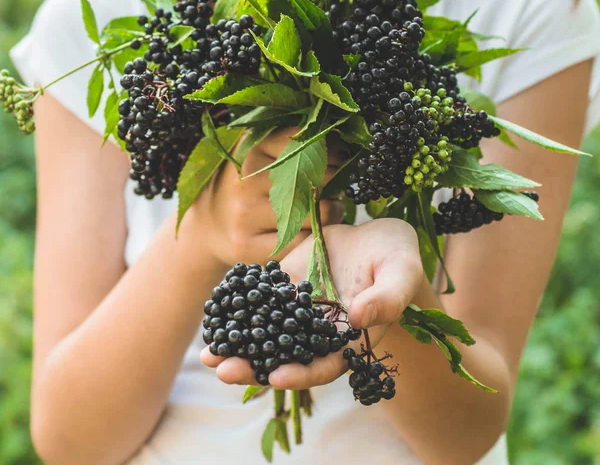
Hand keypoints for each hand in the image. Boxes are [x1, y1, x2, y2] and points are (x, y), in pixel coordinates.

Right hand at [182, 128, 345, 267]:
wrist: (207, 228)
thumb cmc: (245, 186)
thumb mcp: (258, 153)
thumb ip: (291, 141)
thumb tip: (341, 141)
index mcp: (250, 149)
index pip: (306, 141)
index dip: (331, 149)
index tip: (339, 155)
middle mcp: (245, 181)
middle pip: (319, 178)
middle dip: (336, 181)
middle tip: (332, 185)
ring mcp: (246, 216)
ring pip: (320, 214)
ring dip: (334, 211)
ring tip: (325, 208)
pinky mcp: (249, 247)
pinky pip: (305, 242)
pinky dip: (317, 237)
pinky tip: (311, 230)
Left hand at [201, 218, 423, 388]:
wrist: (378, 236)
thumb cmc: (398, 259)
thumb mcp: (401, 274)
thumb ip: (386, 298)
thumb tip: (360, 318)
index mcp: (348, 339)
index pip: (323, 365)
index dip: (302, 373)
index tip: (277, 377)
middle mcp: (317, 329)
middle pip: (285, 355)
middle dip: (255, 366)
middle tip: (223, 370)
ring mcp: (299, 307)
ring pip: (266, 331)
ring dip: (238, 342)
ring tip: (208, 352)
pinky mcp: (286, 282)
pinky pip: (260, 297)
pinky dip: (238, 305)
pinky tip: (216, 310)